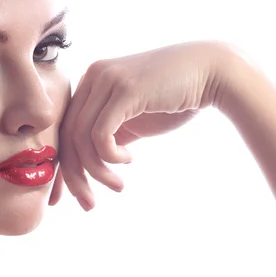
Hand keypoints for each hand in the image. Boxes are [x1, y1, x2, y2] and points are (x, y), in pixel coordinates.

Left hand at [54, 41, 231, 209]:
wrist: (210, 72)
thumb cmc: (173, 98)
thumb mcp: (132, 119)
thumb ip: (109, 134)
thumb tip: (87, 165)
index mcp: (91, 82)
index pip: (65, 129)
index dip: (65, 165)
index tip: (71, 196)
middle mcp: (93, 77)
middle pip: (67, 135)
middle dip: (74, 176)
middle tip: (88, 204)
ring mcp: (106, 80)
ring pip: (80, 138)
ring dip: (97, 171)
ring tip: (117, 186)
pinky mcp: (124, 89)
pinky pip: (100, 134)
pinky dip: (109, 156)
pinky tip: (128, 160)